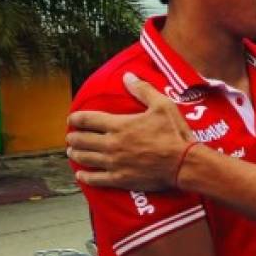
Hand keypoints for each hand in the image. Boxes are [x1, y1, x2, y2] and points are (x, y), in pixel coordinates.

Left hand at [66, 73, 193, 189]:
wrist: (184, 163)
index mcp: (120, 125)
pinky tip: (81, 174)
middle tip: (71, 137)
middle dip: (74, 137)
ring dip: (76, 154)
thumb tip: (128, 76)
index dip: (76, 119)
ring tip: (72, 152)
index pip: (88, 119)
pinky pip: (96, 179)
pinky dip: (85, 176)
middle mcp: (112, 144)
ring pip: (86, 158)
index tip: (72, 119)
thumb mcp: (162, 106)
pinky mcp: (120, 179)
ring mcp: (114, 163)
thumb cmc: (174, 134)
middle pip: (82, 140)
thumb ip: (143, 90)